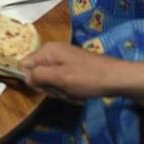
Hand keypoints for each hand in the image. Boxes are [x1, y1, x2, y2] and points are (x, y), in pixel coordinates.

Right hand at [20, 42, 143, 106]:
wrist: (118, 78)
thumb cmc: (88, 78)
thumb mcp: (60, 78)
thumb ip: (39, 76)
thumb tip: (24, 77)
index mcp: (47, 50)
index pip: (25, 65)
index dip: (33, 79)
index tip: (46, 87)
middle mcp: (53, 51)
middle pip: (38, 74)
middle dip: (49, 87)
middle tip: (63, 92)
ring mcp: (64, 59)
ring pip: (51, 80)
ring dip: (61, 91)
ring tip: (74, 93)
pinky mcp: (73, 67)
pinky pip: (62, 80)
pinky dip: (69, 89)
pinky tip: (79, 93)